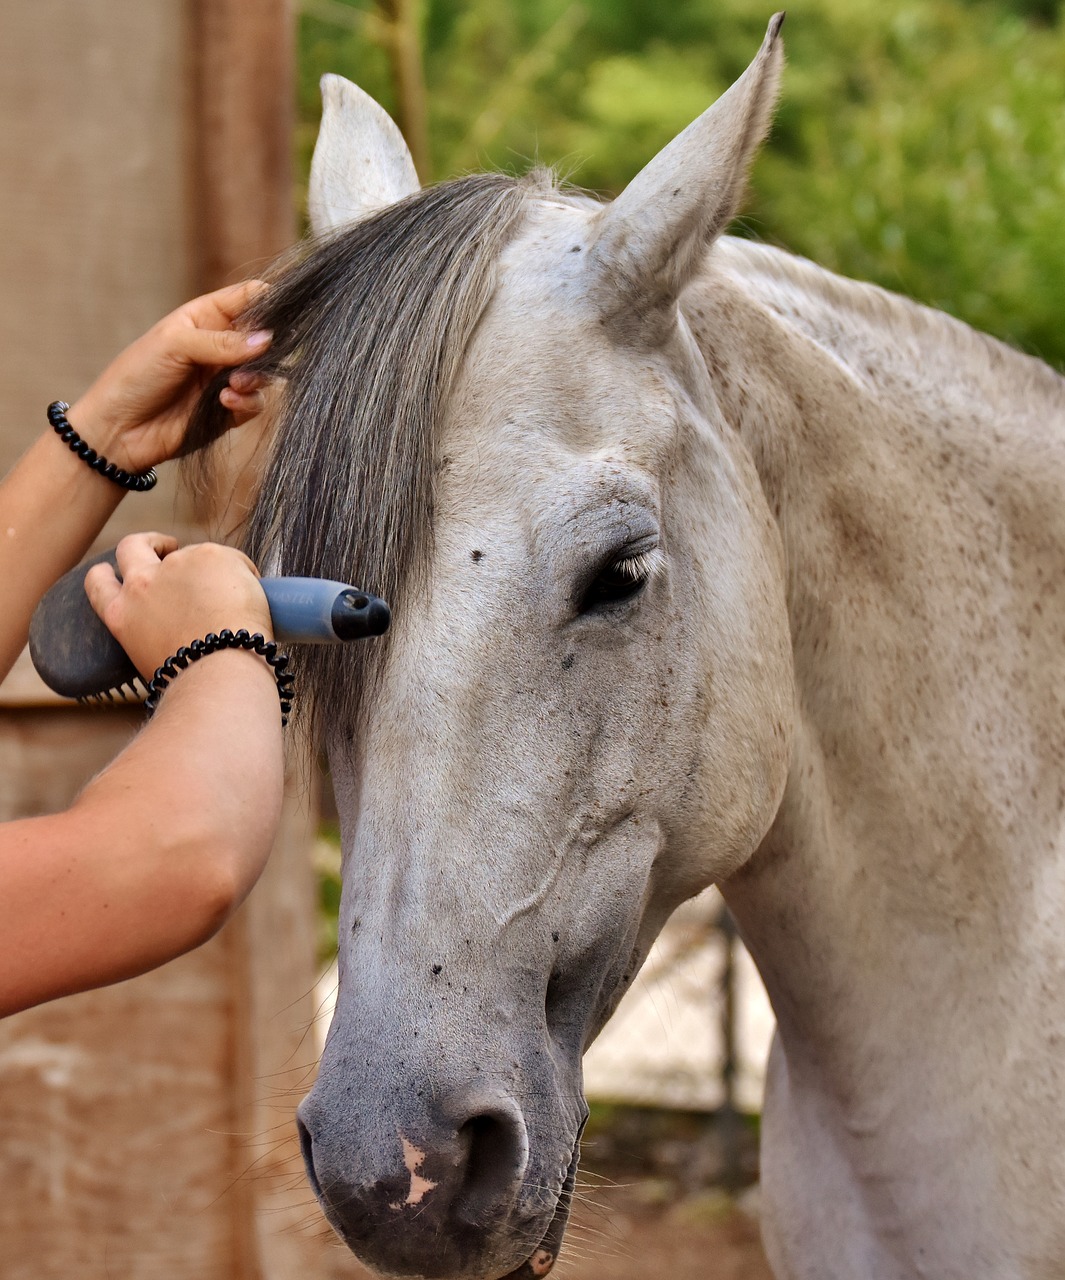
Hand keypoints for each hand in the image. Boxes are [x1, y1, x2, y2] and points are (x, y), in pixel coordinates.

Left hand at [63, 282, 271, 473]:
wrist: (118, 430)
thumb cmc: (136, 376)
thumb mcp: (174, 346)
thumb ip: (221, 342)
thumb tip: (267, 340)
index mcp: (206, 317)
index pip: (250, 297)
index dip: (270, 300)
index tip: (281, 315)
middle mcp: (221, 345)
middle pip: (265, 336)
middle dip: (267, 347)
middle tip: (256, 359)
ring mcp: (226, 377)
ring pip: (265, 372)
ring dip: (256, 378)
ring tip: (234, 385)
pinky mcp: (229, 409)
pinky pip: (255, 402)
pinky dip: (246, 402)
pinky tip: (224, 402)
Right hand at [84, 533, 272, 678]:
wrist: (220, 672)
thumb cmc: (194, 678)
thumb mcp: (153, 658)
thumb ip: (155, 629)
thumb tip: (179, 620)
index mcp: (121, 614)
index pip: (98, 581)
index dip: (107, 571)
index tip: (116, 567)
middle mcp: (142, 584)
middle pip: (132, 545)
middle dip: (149, 542)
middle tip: (168, 545)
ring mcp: (174, 566)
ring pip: (194, 555)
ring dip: (211, 571)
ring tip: (234, 606)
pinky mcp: (208, 555)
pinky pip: (231, 559)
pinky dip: (243, 575)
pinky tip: (249, 603)